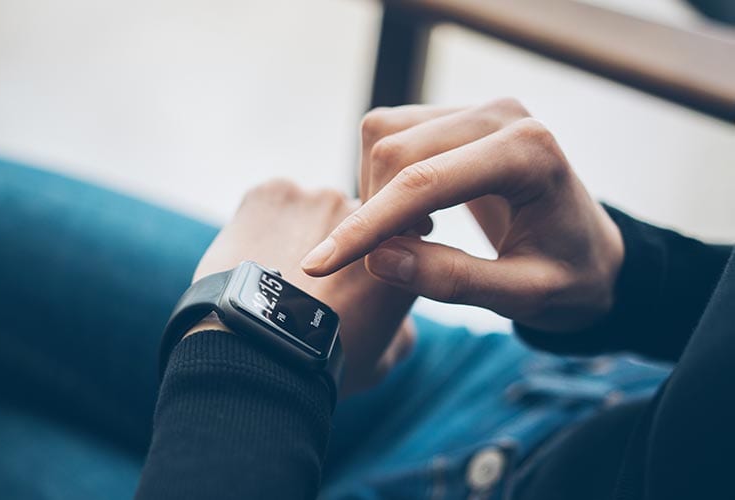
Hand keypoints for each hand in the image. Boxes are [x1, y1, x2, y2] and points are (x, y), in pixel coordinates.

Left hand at [190, 179, 415, 395]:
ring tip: (279, 272)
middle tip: (314, 282)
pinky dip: (265, 224)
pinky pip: (273, 202)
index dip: (375, 259)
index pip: (397, 239)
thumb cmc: (322, 364)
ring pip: (311, 209)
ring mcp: (319, 198)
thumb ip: (400, 329)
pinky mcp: (274, 191)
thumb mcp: (381, 361)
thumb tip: (400, 322)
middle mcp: (367, 213)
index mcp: (403, 250)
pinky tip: (256, 258)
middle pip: (353, 221)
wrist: (258, 351)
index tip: (355, 282)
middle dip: (339, 243)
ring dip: (302, 231)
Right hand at [301, 100, 623, 332]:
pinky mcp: (458, 116)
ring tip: (412, 237)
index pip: (424, 182)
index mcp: (527, 152)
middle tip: (393, 261)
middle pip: (394, 148)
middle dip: (372, 210)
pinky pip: (392, 133)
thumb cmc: (570, 277)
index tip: (318, 264)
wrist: (591, 250)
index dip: (367, 226)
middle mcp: (500, 114)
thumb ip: (454, 280)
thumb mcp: (525, 296)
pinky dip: (384, 178)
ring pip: (384, 134)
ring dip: (376, 191)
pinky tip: (414, 214)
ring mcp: (478, 109)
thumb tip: (377, 260)